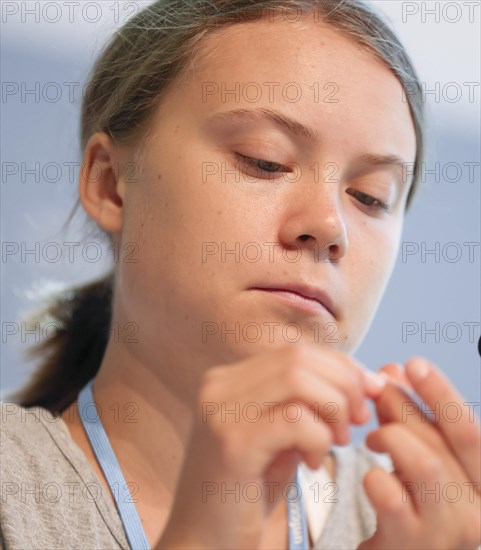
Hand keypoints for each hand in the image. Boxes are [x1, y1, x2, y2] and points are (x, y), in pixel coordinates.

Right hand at [154, 342, 384, 548]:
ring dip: (333, 409)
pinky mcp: (231, 443)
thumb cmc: (248, 489)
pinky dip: (319, 438)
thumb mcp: (278, 435)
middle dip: (343, 385)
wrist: (204, 541)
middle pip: (299, 358)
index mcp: (227, 379)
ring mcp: (220, 411)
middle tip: (357, 422)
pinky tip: (313, 463)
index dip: (340, 367)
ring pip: (298, 379)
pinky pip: (295, 420)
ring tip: (338, 442)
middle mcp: (218, 386)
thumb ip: (307, 403)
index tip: (367, 394)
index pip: (296, 351)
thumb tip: (365, 378)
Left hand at [359, 357, 480, 549]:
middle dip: (406, 404)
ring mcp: (449, 532)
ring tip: (373, 439)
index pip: (470, 429)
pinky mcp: (414, 546)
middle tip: (377, 389)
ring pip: (426, 462)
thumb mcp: (416, 453)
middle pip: (448, 440)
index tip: (414, 364)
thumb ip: (409, 414)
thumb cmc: (411, 502)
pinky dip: (374, 475)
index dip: (442, 392)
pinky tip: (371, 476)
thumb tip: (393, 371)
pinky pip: (392, 496)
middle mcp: (479, 509)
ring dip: (391, 437)